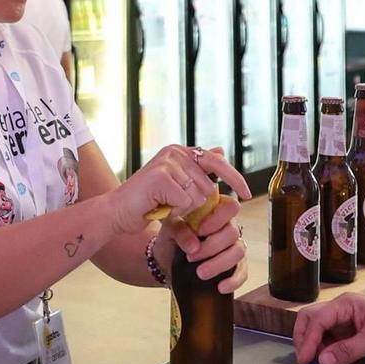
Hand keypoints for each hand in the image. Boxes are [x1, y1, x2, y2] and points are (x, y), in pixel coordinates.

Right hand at [111, 146, 249, 236]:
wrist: (117, 212)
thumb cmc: (148, 202)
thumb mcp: (178, 186)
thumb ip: (199, 171)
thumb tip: (221, 150)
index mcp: (180, 152)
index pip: (218, 162)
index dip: (234, 178)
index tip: (247, 194)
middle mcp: (174, 152)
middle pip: (209, 186)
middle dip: (196, 205)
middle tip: (173, 205)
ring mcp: (167, 163)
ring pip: (199, 196)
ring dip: (184, 210)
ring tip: (165, 205)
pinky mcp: (161, 177)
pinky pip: (186, 203)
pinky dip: (175, 212)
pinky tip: (159, 208)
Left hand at [154, 189, 249, 291]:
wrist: (166, 260)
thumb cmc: (171, 238)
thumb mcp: (170, 228)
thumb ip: (179, 229)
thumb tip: (193, 245)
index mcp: (215, 211)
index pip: (230, 206)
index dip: (217, 219)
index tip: (199, 231)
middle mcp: (228, 227)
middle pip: (233, 232)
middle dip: (212, 247)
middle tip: (192, 257)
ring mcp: (233, 246)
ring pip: (238, 252)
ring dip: (219, 264)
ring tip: (200, 273)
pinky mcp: (235, 266)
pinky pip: (242, 272)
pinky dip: (233, 281)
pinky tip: (220, 287)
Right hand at [292, 293, 364, 363]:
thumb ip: (347, 350)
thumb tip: (322, 361)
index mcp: (345, 304)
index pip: (318, 319)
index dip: (308, 339)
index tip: (305, 360)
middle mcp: (341, 310)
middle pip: (311, 319)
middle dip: (303, 338)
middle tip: (304, 360)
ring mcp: (344, 321)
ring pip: (317, 329)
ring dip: (312, 345)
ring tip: (314, 363)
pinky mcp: (349, 333)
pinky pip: (329, 339)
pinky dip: (323, 349)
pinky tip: (324, 361)